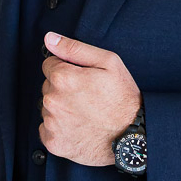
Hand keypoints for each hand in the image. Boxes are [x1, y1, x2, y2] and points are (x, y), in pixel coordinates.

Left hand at [40, 32, 141, 166]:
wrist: (134, 137)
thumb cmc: (124, 98)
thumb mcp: (108, 63)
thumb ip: (74, 48)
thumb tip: (50, 38)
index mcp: (62, 78)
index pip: (49, 65)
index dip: (66, 69)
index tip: (82, 79)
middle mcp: (52, 100)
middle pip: (48, 86)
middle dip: (63, 89)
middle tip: (87, 97)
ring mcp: (52, 123)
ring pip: (48, 108)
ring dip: (61, 109)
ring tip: (85, 113)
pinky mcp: (53, 142)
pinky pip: (46, 129)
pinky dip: (59, 128)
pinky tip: (78, 127)